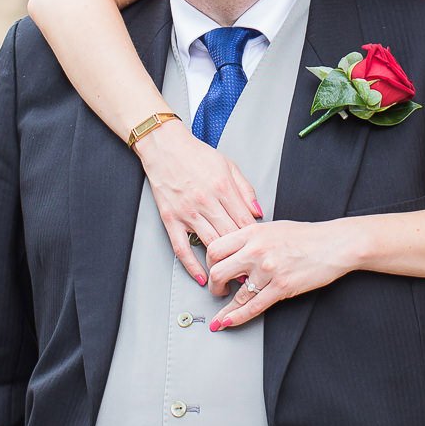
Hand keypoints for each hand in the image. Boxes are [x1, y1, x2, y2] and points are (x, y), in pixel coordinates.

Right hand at [133, 121, 261, 284]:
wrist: (165, 147)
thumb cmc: (196, 155)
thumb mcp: (229, 166)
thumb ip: (246, 190)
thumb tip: (259, 213)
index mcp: (223, 187)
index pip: (244, 222)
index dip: (254, 240)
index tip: (260, 252)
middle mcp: (206, 201)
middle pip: (230, 236)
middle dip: (242, 256)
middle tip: (252, 272)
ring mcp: (187, 212)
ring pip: (209, 244)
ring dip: (223, 264)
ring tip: (233, 278)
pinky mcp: (171, 219)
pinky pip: (182, 248)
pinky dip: (192, 265)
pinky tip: (202, 277)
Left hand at [205, 219, 359, 329]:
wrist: (335, 244)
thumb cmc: (308, 236)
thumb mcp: (273, 228)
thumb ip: (251, 239)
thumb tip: (233, 253)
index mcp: (252, 233)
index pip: (216, 248)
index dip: (209, 263)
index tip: (211, 270)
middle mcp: (257, 250)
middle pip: (217, 271)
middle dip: (213, 285)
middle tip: (217, 290)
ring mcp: (268, 269)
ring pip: (235, 294)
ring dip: (225, 307)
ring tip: (222, 313)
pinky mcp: (282, 287)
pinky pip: (253, 307)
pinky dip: (237, 317)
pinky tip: (228, 322)